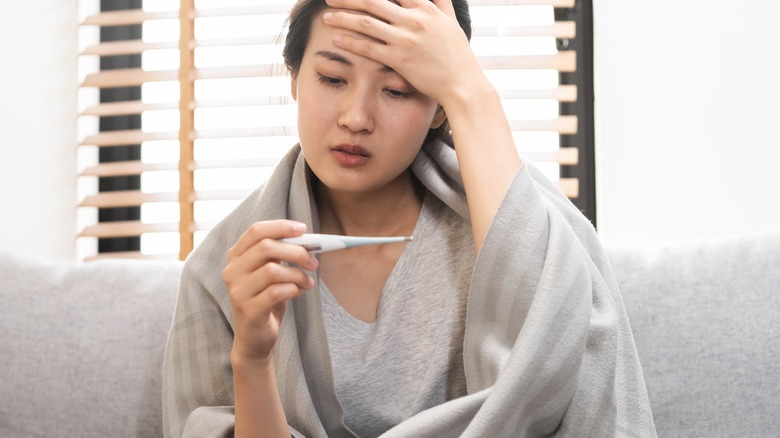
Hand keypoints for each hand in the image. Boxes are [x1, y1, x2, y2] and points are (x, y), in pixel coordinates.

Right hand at [222, 220, 318, 366]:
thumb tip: (307, 240)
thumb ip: (280, 255)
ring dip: (297, 274)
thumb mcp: (270, 273)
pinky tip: (298, 292)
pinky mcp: (248, 310)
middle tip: (313, 262)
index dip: (280, 226)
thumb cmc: (265, 300)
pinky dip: (293, 289)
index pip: (256, 231)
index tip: (303, 229)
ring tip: (307, 282)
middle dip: (296, 251)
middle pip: (266, 247)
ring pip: (273, 270)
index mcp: (236, 256)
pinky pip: (276, 292)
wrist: (254, 339)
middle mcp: (232, 271)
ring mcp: (237, 291)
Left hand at [323, 0, 487, 107]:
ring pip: (366, 23)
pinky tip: (336, 39)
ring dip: (343, 18)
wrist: (463, 85)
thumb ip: (441, 4)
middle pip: (373, 1)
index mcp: (426, 9)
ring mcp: (405, 39)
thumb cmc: (458, 56)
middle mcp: (414, 20)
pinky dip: (350, 42)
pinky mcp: (399, 60)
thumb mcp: (451, 23)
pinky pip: (368, 48)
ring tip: (326, 17)